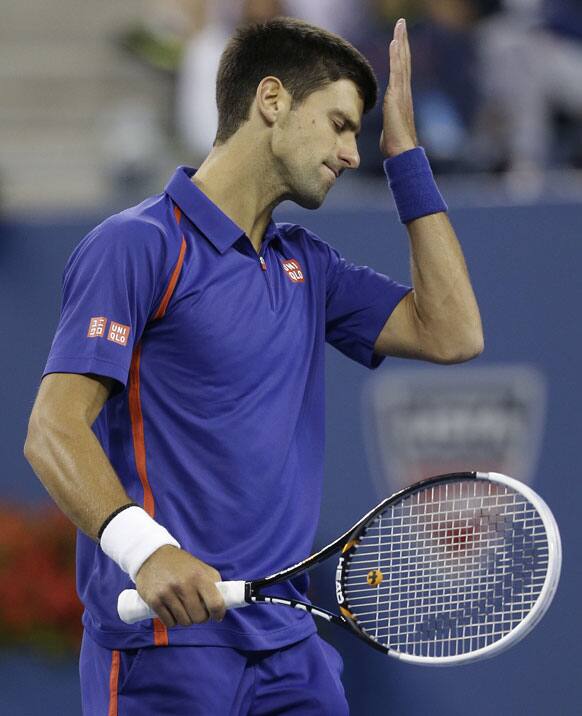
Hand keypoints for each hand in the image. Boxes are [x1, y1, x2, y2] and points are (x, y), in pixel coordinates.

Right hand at [134, 545, 225, 626]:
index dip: (218, 613)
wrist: (153, 555)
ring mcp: (168, 593)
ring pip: (184, 622)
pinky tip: (171, 611)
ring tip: (182, 608)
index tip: (216, 616)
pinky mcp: (154, 600)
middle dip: (199, 617)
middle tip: (196, 610)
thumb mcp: (201, 568)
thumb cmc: (181, 564)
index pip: (216, 603)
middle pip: (199, 617)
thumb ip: (213, 584)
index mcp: (199, 576)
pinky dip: (172, 620)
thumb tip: (222, 605)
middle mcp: (184, 585)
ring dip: (185, 619)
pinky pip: (169, 622)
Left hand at [380, 18, 417, 157]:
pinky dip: (396, 56)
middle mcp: (404, 92)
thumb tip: (386, 131)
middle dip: (402, 41)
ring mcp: (402, 93)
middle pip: (403, 61)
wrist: (402, 152)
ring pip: (401, 62)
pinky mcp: (397, 96)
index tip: (398, 39)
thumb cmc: (394, 145)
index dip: (400, 55)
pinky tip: (394, 43)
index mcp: (401, 98)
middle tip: (401, 24)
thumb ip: (389, 124)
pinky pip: (397, 71)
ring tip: (400, 26)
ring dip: (400, 42)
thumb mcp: (389, 130)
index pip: (400, 71)